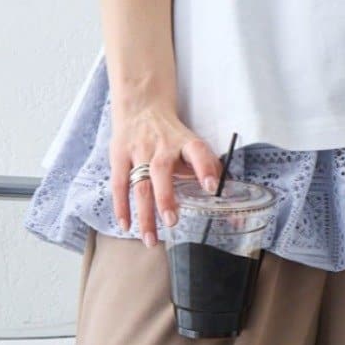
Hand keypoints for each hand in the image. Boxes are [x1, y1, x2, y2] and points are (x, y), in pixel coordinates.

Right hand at [110, 100, 219, 247]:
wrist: (141, 105)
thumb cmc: (172, 134)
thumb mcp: (190, 143)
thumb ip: (207, 167)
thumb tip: (226, 195)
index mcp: (184, 141)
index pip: (197, 151)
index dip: (205, 168)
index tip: (211, 187)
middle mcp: (161, 146)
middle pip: (161, 171)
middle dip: (165, 197)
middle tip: (172, 221)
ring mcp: (138, 151)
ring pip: (140, 184)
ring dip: (145, 214)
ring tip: (150, 239)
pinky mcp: (119, 156)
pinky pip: (119, 184)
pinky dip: (121, 206)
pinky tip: (126, 225)